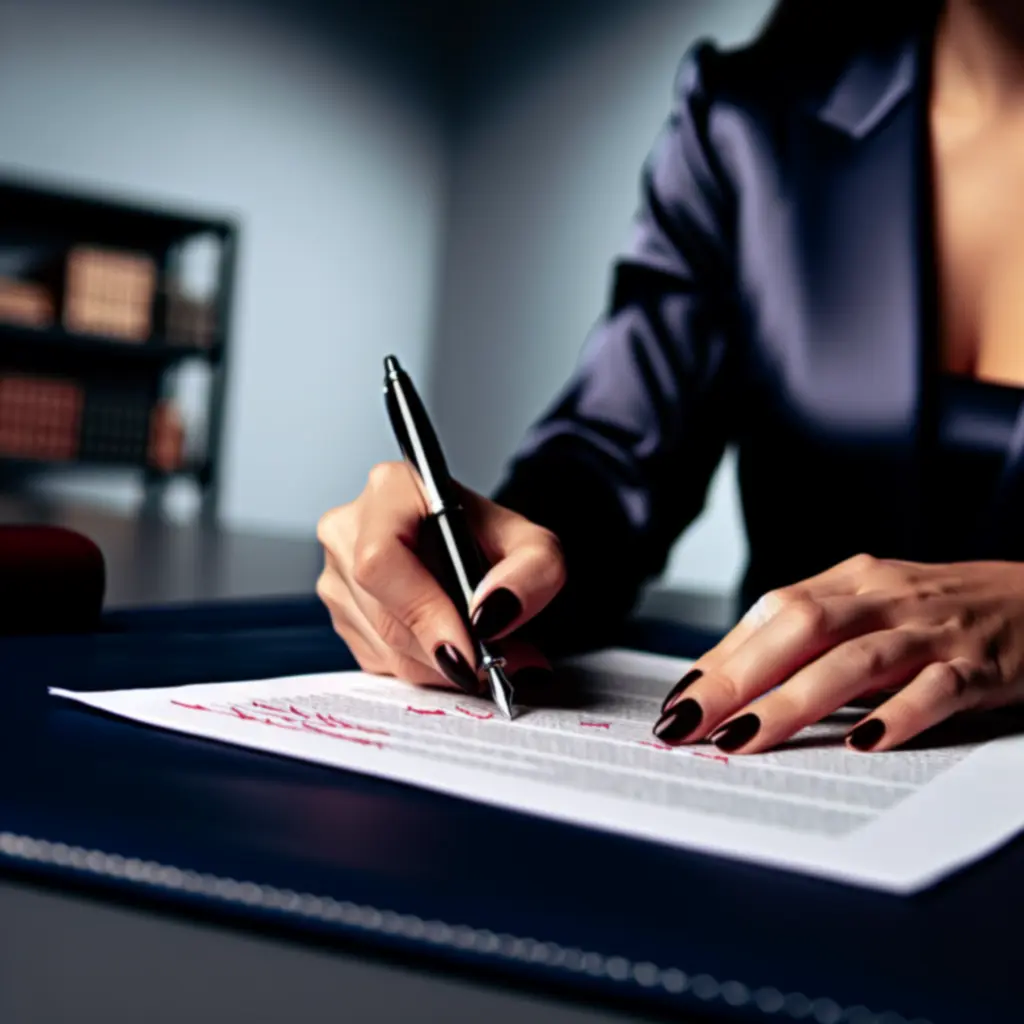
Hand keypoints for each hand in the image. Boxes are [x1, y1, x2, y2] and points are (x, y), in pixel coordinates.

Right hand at [316, 462, 565, 692]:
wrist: (472, 549)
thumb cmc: (493, 541)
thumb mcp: (534, 547)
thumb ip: (530, 576)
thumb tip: (491, 615)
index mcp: (390, 490)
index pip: (382, 559)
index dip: (424, 611)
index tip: (468, 650)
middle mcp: (349, 527)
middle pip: (385, 612)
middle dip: (444, 651)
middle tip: (491, 667)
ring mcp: (335, 572)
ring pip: (383, 645)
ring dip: (437, 666)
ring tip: (479, 655)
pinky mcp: (340, 612)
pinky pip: (377, 659)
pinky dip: (420, 667)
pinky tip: (448, 647)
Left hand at [653, 554, 1023, 752]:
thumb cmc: (939, 612)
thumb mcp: (871, 608)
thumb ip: (810, 636)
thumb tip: (727, 679)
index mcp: (851, 580)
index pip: (772, 611)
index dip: (723, 656)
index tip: (680, 700)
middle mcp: (884, 597)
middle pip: (801, 627)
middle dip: (739, 677)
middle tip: (690, 723)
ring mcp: (934, 631)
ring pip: (856, 660)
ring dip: (795, 700)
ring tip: (745, 739)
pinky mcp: (982, 666)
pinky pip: (937, 689)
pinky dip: (898, 714)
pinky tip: (862, 742)